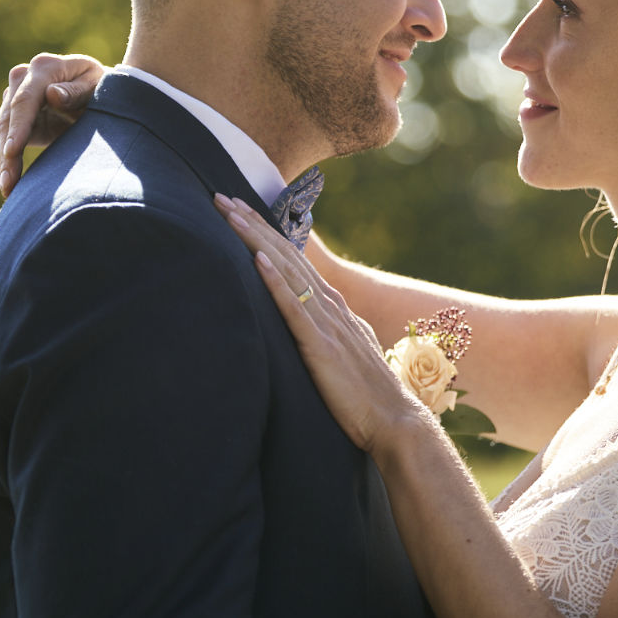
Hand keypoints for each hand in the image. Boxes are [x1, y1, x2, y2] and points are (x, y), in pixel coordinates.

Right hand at [0, 52, 104, 196]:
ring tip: (5, 188)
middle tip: (8, 182)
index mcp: (44, 68)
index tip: (12, 152)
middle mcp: (23, 78)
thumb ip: (77, 92)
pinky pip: (0, 139)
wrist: (99, 93)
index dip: (17, 127)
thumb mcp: (98, 88)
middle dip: (6, 152)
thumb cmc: (103, 89)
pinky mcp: (14, 116)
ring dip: (0, 161)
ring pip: (0, 131)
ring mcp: (15, 96)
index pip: (24, 100)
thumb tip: (51, 94)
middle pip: (8, 118)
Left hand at [215, 194, 430, 454]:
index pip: (293, 259)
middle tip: (221, 196)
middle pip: (285, 255)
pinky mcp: (321, 347)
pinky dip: (276, 282)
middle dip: (252, 224)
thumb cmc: (367, 396)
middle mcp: (330, 306)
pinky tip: (258, 261)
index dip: (265, 232)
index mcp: (333, 307)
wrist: (396, 422)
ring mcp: (327, 324)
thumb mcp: (343, 353)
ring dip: (257, 240)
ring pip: (286, 271)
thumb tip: (304, 323)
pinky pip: (295, 309)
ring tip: (231, 214)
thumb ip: (324, 332)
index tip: (239, 209)